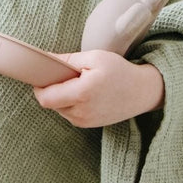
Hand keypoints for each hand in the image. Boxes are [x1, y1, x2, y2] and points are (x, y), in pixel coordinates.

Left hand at [33, 51, 164, 127]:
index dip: (39, 87)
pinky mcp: (87, 125)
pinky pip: (68, 114)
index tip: (43, 76)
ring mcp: (84, 121)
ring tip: (79, 85)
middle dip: (52, 89)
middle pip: (50, 103)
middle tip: (66, 77)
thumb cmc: (120, 72)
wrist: (142, 92)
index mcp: (82, 94)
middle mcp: (81, 112)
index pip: (45, 98)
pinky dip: (70, 103)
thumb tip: (45, 59)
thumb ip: (67, 60)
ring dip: (61, 97)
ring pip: (58, 109)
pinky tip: (84, 95)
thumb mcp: (94, 57)